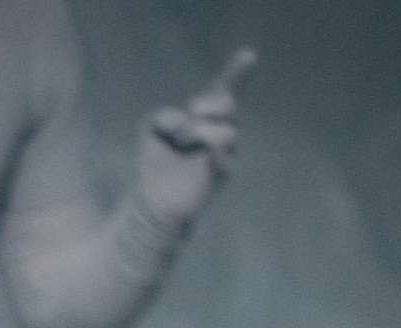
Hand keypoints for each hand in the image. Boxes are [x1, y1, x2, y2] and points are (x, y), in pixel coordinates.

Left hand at [136, 46, 254, 226]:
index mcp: (205, 114)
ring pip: (228, 131)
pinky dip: (213, 155)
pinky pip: (223, 157)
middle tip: (193, 111)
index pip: (224, 89)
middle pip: (228, 103)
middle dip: (210, 104)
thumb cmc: (156, 160)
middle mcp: (220, 128)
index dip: (237, 72)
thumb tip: (187, 120)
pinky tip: (204, 157)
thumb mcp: (152, 129)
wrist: (155, 198)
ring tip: (185, 141)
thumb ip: (165, 115)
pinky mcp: (223, 173)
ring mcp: (226, 150)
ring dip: (202, 131)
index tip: (248, 55)